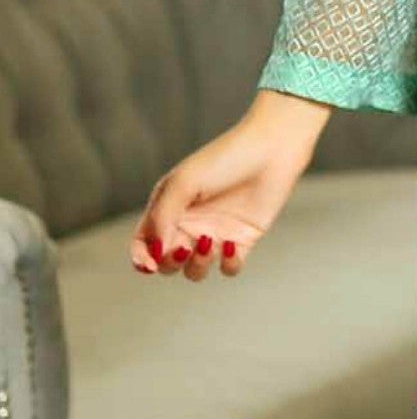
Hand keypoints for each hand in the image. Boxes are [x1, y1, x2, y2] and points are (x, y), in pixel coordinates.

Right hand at [128, 93, 328, 281]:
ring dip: (197, 266)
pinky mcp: (243, 239)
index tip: (150, 264)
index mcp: (171, 206)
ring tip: (209, 241)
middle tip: (184, 247)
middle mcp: (191, 222)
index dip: (142, 258)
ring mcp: (216, 232)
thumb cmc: (225, 158)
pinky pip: (229, 267)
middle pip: (167, 262)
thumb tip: (155, 252)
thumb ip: (162, 217)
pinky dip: (228, 264)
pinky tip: (232, 244)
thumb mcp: (184, 181)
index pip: (144, 242)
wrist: (273, 148)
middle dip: (170, 263)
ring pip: (195, 269)